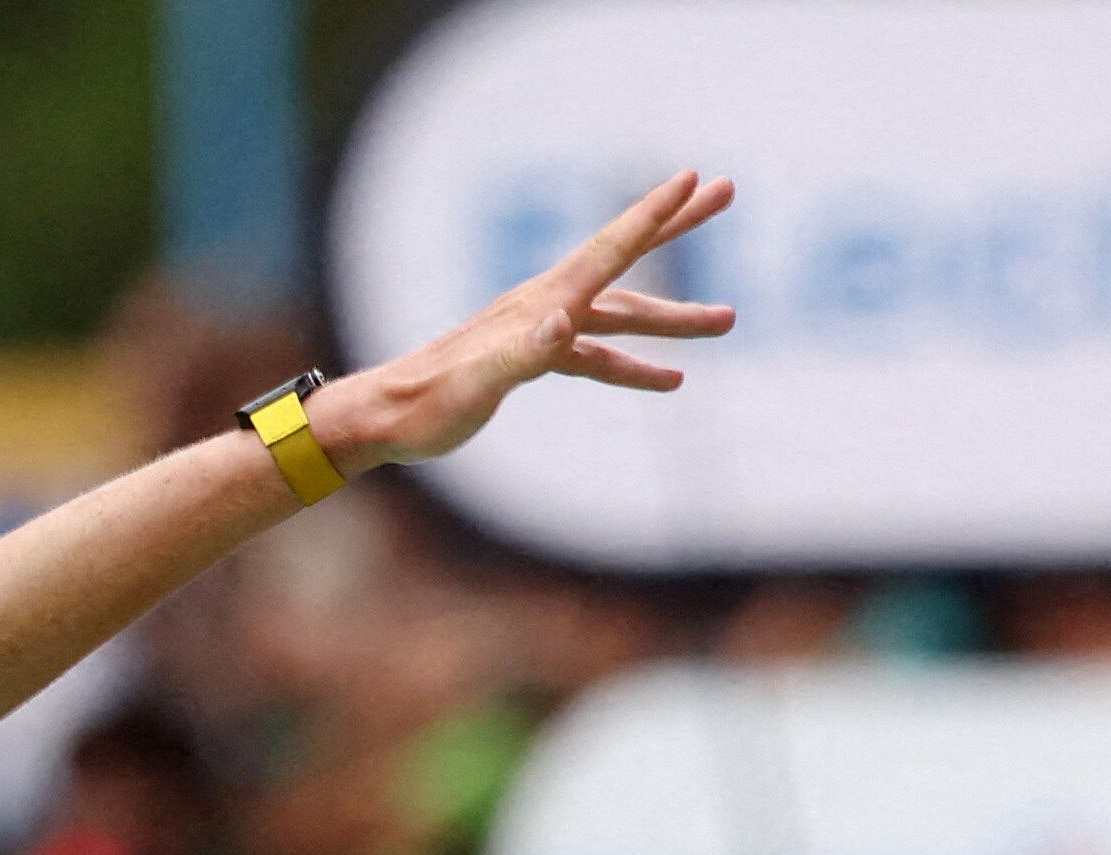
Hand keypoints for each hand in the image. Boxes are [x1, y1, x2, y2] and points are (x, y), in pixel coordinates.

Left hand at [326, 170, 737, 471]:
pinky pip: (595, 355)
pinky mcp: (530, 360)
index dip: (654, 215)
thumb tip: (564, 323)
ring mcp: (539, 332)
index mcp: (542, 305)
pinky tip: (669, 381)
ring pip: (620, 315)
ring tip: (727, 320)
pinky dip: (632, 366)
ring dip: (671, 318)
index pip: (610, 250)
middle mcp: (545, 307)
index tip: (695, 177)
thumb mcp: (477, 385)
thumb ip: (522, 355)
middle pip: (625, 260)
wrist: (382, 421)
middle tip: (728, 191)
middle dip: (676, 227)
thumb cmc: (427, 405)